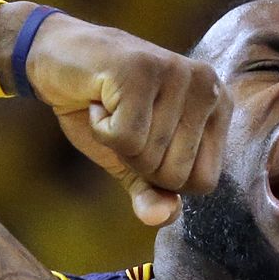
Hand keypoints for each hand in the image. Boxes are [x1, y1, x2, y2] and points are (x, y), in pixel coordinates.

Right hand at [24, 14, 230, 226]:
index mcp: (219, 107)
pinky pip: (125, 138)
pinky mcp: (142, 68)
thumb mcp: (132, 162)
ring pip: (149, 156)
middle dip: (138, 162)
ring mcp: (177, 72)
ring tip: (112, 107)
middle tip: (125, 122)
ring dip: (115, 143)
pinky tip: (98, 100)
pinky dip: (101, 129)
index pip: (204, 183)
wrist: (59, 61)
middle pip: (176, 174)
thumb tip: (163, 218)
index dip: (163, 178)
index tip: (145, 141)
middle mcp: (208, 86)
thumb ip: (152, 195)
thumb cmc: (104, 111)